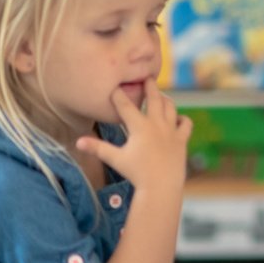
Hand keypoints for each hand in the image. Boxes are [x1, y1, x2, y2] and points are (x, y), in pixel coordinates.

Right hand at [75, 80, 190, 191]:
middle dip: (150, 87)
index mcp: (140, 127)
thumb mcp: (115, 159)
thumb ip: (97, 148)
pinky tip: (177, 118)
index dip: (119, 96)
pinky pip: (186, 123)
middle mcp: (157, 124)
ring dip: (165, 100)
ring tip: (161, 95)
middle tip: (148, 77)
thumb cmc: (136, 173)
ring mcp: (172, 130)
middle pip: (154, 99)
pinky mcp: (182, 139)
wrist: (161, 185)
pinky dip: (182, 118)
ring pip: (171, 108)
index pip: (127, 106)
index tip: (115, 87)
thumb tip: (78, 141)